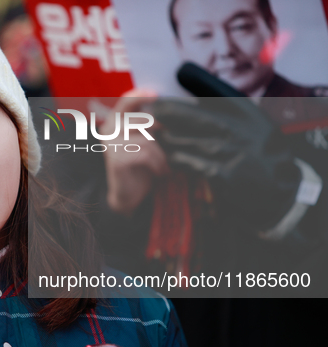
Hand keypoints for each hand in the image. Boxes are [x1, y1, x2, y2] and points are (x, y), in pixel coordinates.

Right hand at [101, 89, 168, 214]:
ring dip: (162, 154)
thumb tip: (170, 109)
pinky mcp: (116, 159)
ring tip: (166, 164)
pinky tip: (160, 172)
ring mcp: (110, 144)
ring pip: (146, 139)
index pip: (126, 100)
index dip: (140, 95)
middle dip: (161, 133)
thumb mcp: (143, 139)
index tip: (157, 94)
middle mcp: (108, 130)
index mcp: (114, 121)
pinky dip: (158, 163)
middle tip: (171, 143)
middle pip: (142, 120)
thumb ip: (148, 123)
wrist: (128, 193)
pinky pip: (145, 154)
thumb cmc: (139, 164)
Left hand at [152, 63, 301, 230]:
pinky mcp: (223, 175)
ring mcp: (231, 152)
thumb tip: (190, 78)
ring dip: (165, 137)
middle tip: (146, 109)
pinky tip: (168, 155)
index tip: (174, 76)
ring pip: (186, 140)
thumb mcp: (253, 123)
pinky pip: (189, 163)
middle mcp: (240, 129)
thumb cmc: (259, 152)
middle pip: (195, 115)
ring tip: (151, 133)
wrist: (279, 191)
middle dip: (166, 111)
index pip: (218, 92)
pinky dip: (175, 158)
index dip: (196, 83)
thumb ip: (226, 105)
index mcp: (248, 113)